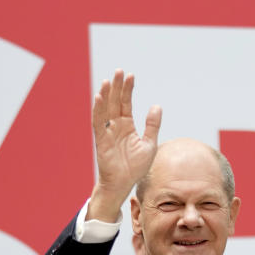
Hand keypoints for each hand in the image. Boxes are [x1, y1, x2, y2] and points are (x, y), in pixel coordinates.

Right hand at [87, 70, 161, 221]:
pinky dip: (98, 110)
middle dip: (116, 87)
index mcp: (127, 125)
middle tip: (119, 71)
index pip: (126, 103)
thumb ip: (152, 125)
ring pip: (105, 109)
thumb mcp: (149, 144)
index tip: (131, 75)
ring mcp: (107, 132)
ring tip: (108, 80)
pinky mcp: (101, 140)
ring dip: (106, 95)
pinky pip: (98, 123)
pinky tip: (99, 98)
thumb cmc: (136, 167)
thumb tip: (156, 106)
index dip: (128, 89)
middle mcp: (116, 126)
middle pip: (115, 102)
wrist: (124, 183)